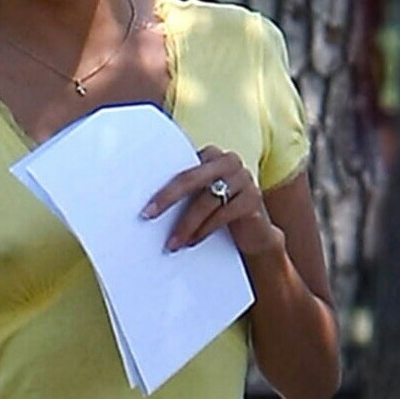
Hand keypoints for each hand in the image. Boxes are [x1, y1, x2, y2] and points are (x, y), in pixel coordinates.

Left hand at [142, 145, 281, 257]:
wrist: (256, 235)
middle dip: (167, 198)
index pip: (181, 164)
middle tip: (148, 215)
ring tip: (172, 243)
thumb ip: (183, 193)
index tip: (143, 201)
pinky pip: (223, 214)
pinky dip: (204, 230)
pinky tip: (192, 242)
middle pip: (190, 177)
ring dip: (186, 224)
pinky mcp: (253, 199)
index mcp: (211, 155)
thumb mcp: (201, 200)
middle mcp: (228, 161)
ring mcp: (243, 178)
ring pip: (206, 200)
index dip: (160, 183)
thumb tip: (148, 206)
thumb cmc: (221, 215)